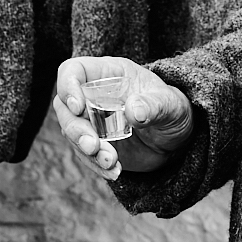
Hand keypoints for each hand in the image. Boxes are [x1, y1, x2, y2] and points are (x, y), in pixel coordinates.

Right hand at [51, 56, 194, 180]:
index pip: (74, 70)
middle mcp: (93, 95)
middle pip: (65, 106)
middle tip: (94, 146)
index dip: (68, 86)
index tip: (78, 108)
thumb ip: (154, 105)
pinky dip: (96, 165)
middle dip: (75, 129)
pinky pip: (85, 154)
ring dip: (86, 150)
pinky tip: (114, 171)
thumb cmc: (174, 110)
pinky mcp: (95, 143)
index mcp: (109, 74)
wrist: (177, 138)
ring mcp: (92, 120)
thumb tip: (133, 110)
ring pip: (72, 132)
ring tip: (110, 162)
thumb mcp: (171, 105)